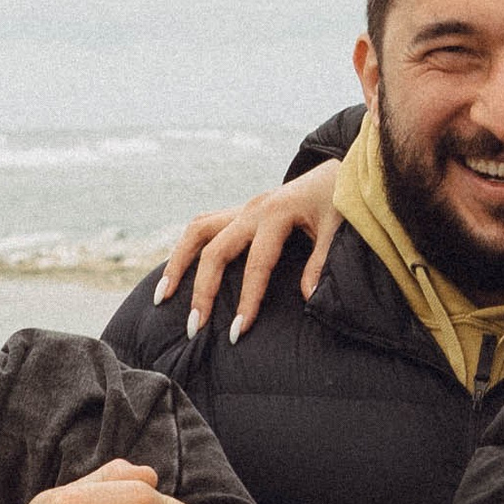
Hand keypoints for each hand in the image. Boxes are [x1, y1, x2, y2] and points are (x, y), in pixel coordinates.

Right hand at [154, 160, 343, 340]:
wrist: (338, 170)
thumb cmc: (340, 199)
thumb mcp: (338, 227)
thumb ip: (321, 261)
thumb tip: (307, 298)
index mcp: (277, 213)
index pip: (256, 264)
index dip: (247, 300)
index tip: (237, 332)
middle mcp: (252, 209)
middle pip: (214, 250)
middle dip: (202, 291)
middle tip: (195, 327)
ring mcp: (243, 208)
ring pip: (197, 231)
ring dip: (177, 264)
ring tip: (162, 297)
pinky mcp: (240, 211)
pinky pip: (203, 226)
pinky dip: (186, 249)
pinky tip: (176, 273)